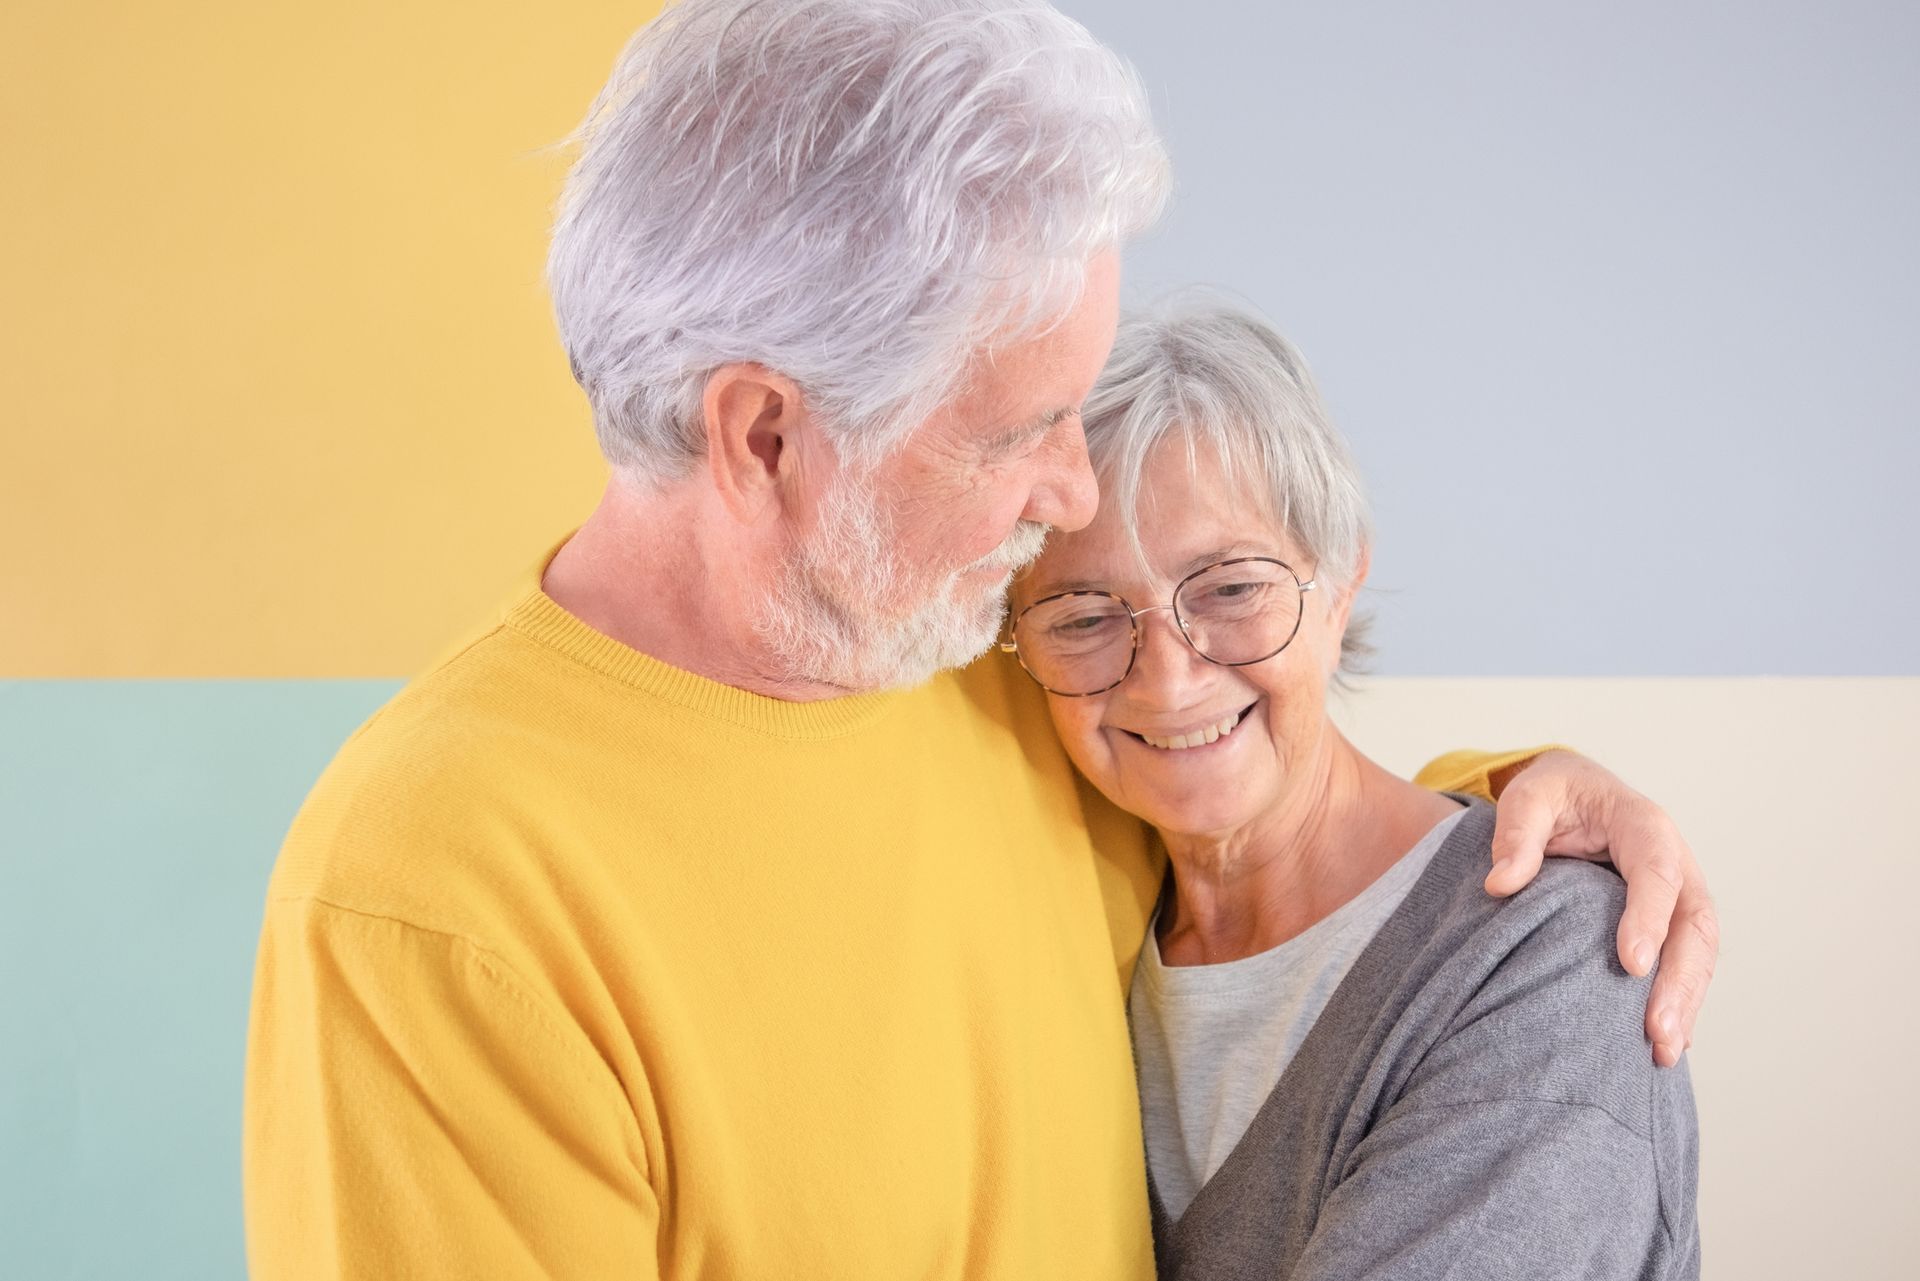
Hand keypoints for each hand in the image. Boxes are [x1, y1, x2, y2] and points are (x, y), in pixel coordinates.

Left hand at [1483, 750, 1718, 1067]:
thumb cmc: (1551, 795)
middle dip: (1680, 979)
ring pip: (1699, 951)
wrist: (1573, 793)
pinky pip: (1686, 963)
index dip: (1648, 918)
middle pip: (1694, 923)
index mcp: (1643, 825)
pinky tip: (1665, 1046)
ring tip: (1664, 1052)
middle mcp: (1675, 862)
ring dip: (1687, 1002)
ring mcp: (1679, 896)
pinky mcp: (1670, 923)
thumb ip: (1516, 834)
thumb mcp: (1528, 797)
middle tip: (1657, 1032)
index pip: (1655, 871)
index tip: (1631, 966)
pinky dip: (1681, 1002)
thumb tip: (1500, 883)